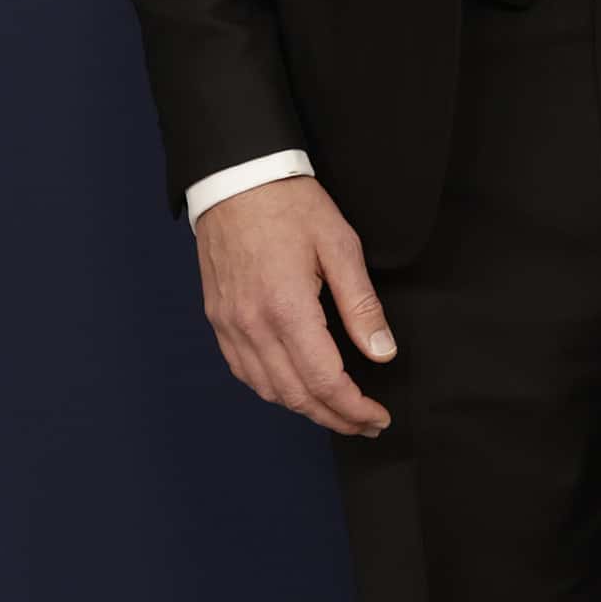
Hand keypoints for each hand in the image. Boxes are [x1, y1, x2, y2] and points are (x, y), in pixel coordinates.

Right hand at [194, 177, 395, 436]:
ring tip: (336, 411)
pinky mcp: (218, 318)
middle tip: (366, 423)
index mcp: (287, 308)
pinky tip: (294, 388)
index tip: (378, 417)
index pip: (324, 381)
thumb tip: (382, 352)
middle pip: (296, 396)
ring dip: (304, 408)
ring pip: (268, 390)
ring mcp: (229, 324)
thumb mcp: (340, 245)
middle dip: (335, 417)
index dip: (354, 409)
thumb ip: (361, 305)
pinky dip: (272, 389)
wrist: (234, 178)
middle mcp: (252, 325)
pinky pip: (243, 371)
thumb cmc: (288, 204)